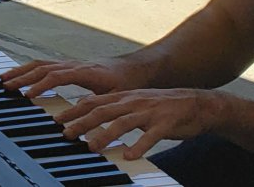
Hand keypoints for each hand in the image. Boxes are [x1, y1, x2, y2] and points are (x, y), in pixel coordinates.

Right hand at [1, 57, 134, 99]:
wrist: (133, 68)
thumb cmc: (126, 83)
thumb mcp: (116, 98)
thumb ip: (100, 107)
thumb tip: (83, 121)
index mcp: (84, 72)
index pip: (56, 76)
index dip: (40, 85)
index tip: (27, 96)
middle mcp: (73, 65)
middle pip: (42, 67)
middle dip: (22, 76)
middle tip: (5, 86)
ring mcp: (69, 64)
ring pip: (40, 64)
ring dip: (21, 71)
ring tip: (4, 79)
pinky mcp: (67, 67)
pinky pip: (43, 65)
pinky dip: (28, 70)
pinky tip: (19, 77)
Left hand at [56, 88, 228, 159]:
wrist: (195, 103)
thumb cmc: (160, 107)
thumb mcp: (134, 103)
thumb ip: (114, 109)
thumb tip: (90, 116)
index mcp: (124, 97)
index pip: (93, 101)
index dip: (74, 110)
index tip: (57, 120)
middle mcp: (133, 101)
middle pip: (103, 110)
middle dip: (82, 122)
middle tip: (67, 134)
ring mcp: (149, 112)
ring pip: (123, 122)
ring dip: (106, 135)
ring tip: (93, 147)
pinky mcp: (166, 123)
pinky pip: (151, 136)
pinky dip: (140, 146)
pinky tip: (130, 156)